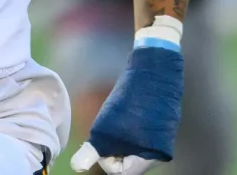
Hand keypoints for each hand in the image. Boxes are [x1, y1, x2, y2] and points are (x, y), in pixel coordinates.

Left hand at [71, 36, 183, 173]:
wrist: (154, 71)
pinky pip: (137, 136)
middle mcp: (157, 152)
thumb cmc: (131, 102)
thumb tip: (76, 167)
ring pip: (130, 148)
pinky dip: (125, 130)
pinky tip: (122, 115)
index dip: (104, 158)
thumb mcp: (106, 129)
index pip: (120, 172)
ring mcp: (160, 138)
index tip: (99, 141)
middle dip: (110, 148)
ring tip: (114, 121)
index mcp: (150, 158)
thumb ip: (92, 151)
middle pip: (125, 161)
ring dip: (117, 138)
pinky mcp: (158, 126)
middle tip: (105, 130)